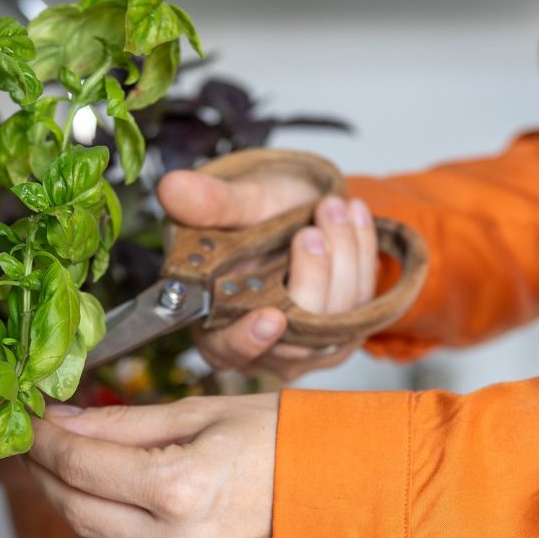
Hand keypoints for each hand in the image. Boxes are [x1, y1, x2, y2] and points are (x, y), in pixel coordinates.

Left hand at [27, 393, 278, 537]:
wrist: (360, 489)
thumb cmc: (289, 439)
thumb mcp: (201, 412)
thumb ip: (123, 423)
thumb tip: (62, 422)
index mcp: (181, 487)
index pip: (79, 464)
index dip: (43, 441)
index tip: (29, 424)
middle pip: (77, 513)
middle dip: (50, 476)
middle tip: (45, 448)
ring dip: (80, 517)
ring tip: (88, 481)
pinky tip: (138, 515)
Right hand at [157, 169, 378, 380]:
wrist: (296, 210)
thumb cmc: (256, 215)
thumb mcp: (233, 203)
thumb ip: (208, 203)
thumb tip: (172, 188)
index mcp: (217, 325)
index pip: (229, 349)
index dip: (248, 340)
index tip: (271, 317)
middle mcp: (264, 348)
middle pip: (295, 333)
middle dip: (312, 274)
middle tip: (312, 228)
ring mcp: (308, 346)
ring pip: (337, 316)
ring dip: (342, 255)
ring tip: (334, 207)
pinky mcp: (346, 332)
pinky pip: (366, 302)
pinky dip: (362, 253)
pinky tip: (353, 217)